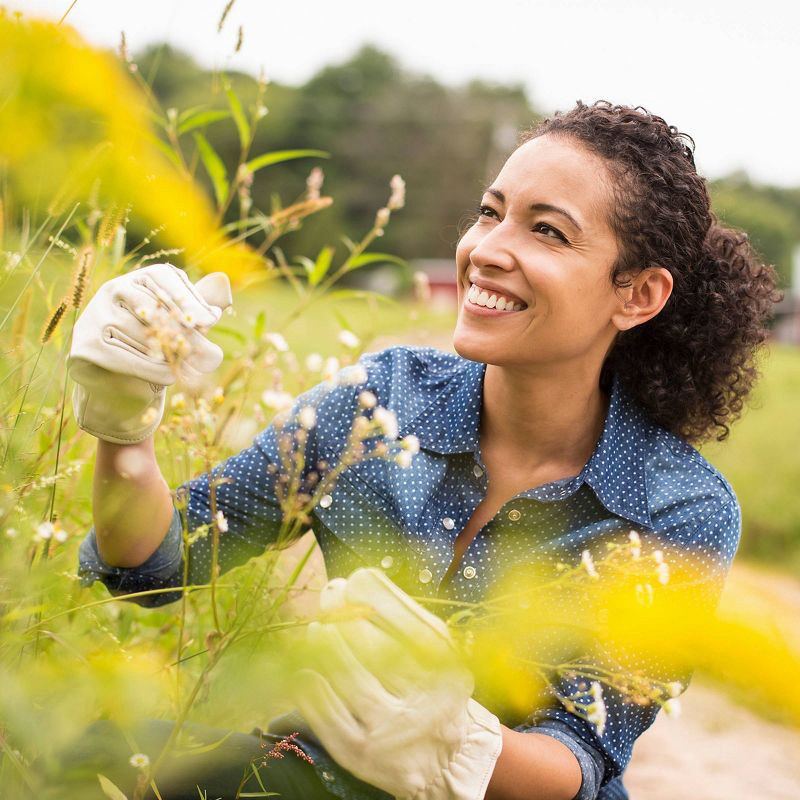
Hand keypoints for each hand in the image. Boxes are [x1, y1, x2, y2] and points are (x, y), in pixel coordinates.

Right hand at [68, 263, 231, 443]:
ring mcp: (96, 315)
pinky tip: (171, 377)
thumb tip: (222, 291)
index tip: (210, 321)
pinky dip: (153, 370)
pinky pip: (127, 357)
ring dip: (171, 355)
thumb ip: (198, 309)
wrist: (113, 376)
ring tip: (193, 367)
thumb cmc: (154, 343)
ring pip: (142, 335)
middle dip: (185, 333)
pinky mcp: (87, 345)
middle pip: (154, 307)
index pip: (162, 276)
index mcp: (138, 278)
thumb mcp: (179, 324)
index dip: (188, 298)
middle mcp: (113, 290)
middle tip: (210, 354)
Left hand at [291, 568, 502, 799]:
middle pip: (377, 649)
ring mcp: (392, 734)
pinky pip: (327, 716)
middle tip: (330, 599)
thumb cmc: (431, 687)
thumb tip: (356, 580)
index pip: (408, 623)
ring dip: (327, 647)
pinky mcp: (361, 756)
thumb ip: (403, 615)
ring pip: (350, 681)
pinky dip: (312, 688)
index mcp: (449, 672)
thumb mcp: (436, 652)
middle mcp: (426, 705)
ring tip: (318, 628)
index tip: (353, 580)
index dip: (374, 596)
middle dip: (346, 616)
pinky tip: (307, 669)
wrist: (441, 761)